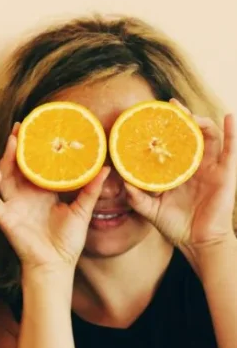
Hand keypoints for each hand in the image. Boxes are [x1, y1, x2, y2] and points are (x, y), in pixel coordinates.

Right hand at [0, 123, 109, 272]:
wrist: (56, 264)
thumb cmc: (68, 241)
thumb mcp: (83, 210)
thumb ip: (92, 189)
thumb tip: (107, 168)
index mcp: (41, 191)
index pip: (34, 164)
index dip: (33, 147)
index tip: (37, 128)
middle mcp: (24, 195)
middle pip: (15, 165)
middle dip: (15, 146)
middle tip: (20, 126)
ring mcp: (12, 205)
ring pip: (2, 176)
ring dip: (4, 159)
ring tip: (12, 143)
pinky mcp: (4, 217)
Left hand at [125, 103, 236, 254]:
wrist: (197, 242)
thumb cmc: (175, 226)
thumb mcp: (150, 210)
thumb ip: (136, 197)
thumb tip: (123, 183)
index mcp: (178, 171)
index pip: (172, 144)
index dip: (165, 130)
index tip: (151, 116)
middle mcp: (195, 166)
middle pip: (190, 134)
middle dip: (182, 118)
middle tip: (170, 106)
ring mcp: (212, 168)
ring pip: (209, 136)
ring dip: (200, 121)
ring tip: (188, 113)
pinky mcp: (226, 173)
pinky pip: (231, 148)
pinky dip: (232, 131)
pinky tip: (228, 116)